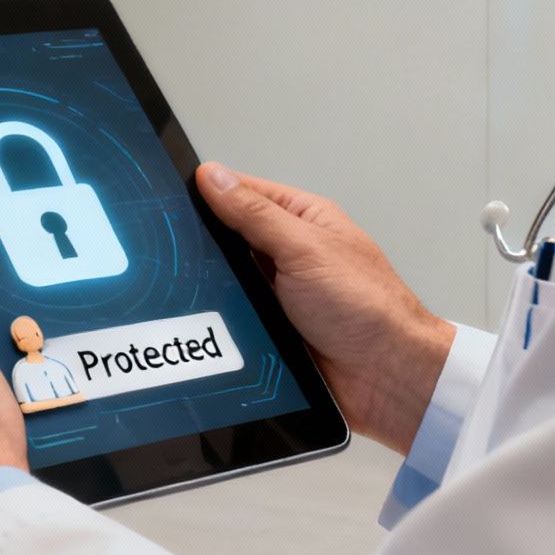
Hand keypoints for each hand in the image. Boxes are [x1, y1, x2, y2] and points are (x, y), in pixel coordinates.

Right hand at [195, 162, 456, 455]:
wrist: (385, 378)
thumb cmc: (366, 307)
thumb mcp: (304, 249)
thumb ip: (255, 213)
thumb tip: (213, 177)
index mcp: (303, 220)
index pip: (243, 192)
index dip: (208, 192)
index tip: (169, 197)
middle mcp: (289, 252)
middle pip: (227, 236)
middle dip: (203, 244)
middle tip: (170, 248)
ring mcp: (277, 290)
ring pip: (224, 278)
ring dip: (210, 285)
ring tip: (181, 286)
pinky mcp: (268, 325)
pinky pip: (230, 315)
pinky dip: (217, 317)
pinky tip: (199, 318)